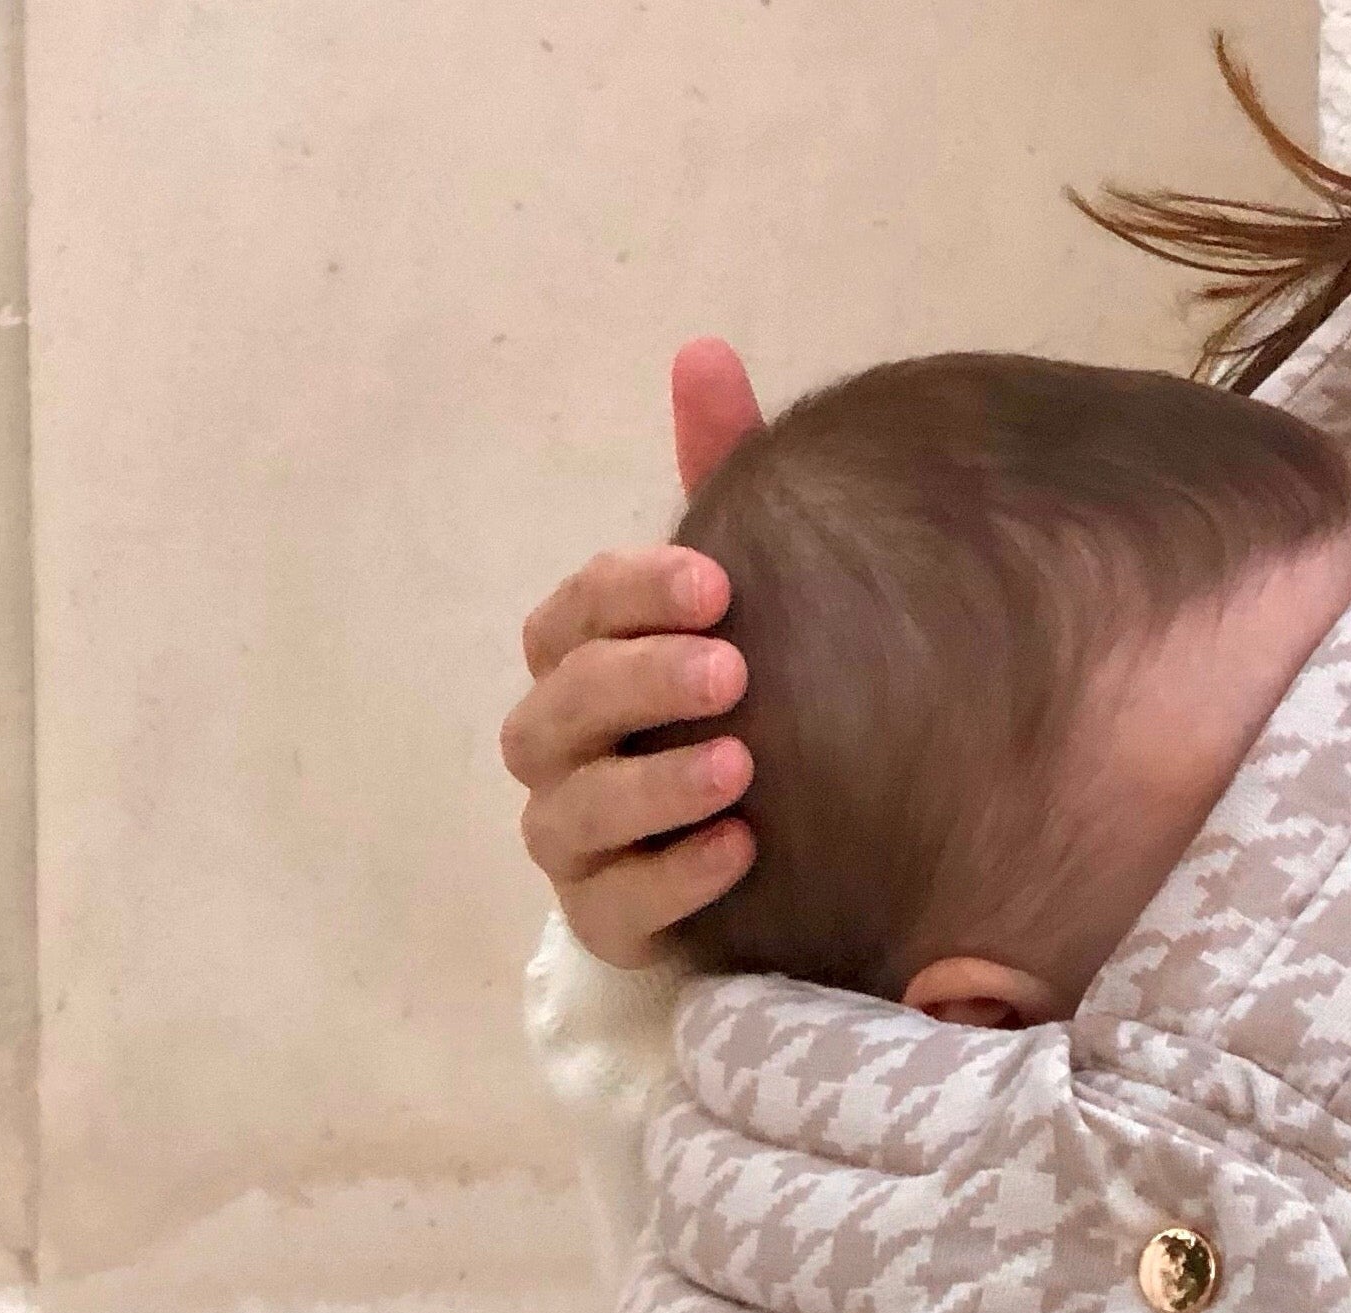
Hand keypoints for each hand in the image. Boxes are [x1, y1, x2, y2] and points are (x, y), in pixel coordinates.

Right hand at [500, 339, 766, 966]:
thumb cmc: (749, 706)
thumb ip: (722, 478)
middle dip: (636, 684)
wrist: (793, 852)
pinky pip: (615, 908)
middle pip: (556, 711)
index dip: (627, 596)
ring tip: (743, 768)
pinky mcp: (611, 923)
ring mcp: (577, 846)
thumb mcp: (748, 595)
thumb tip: (704, 352)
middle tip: (732, 668)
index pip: (568, 616)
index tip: (718, 584)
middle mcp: (560, 754)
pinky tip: (742, 850)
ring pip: (570, 815)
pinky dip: (673, 879)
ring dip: (652, 786)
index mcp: (580, 665)